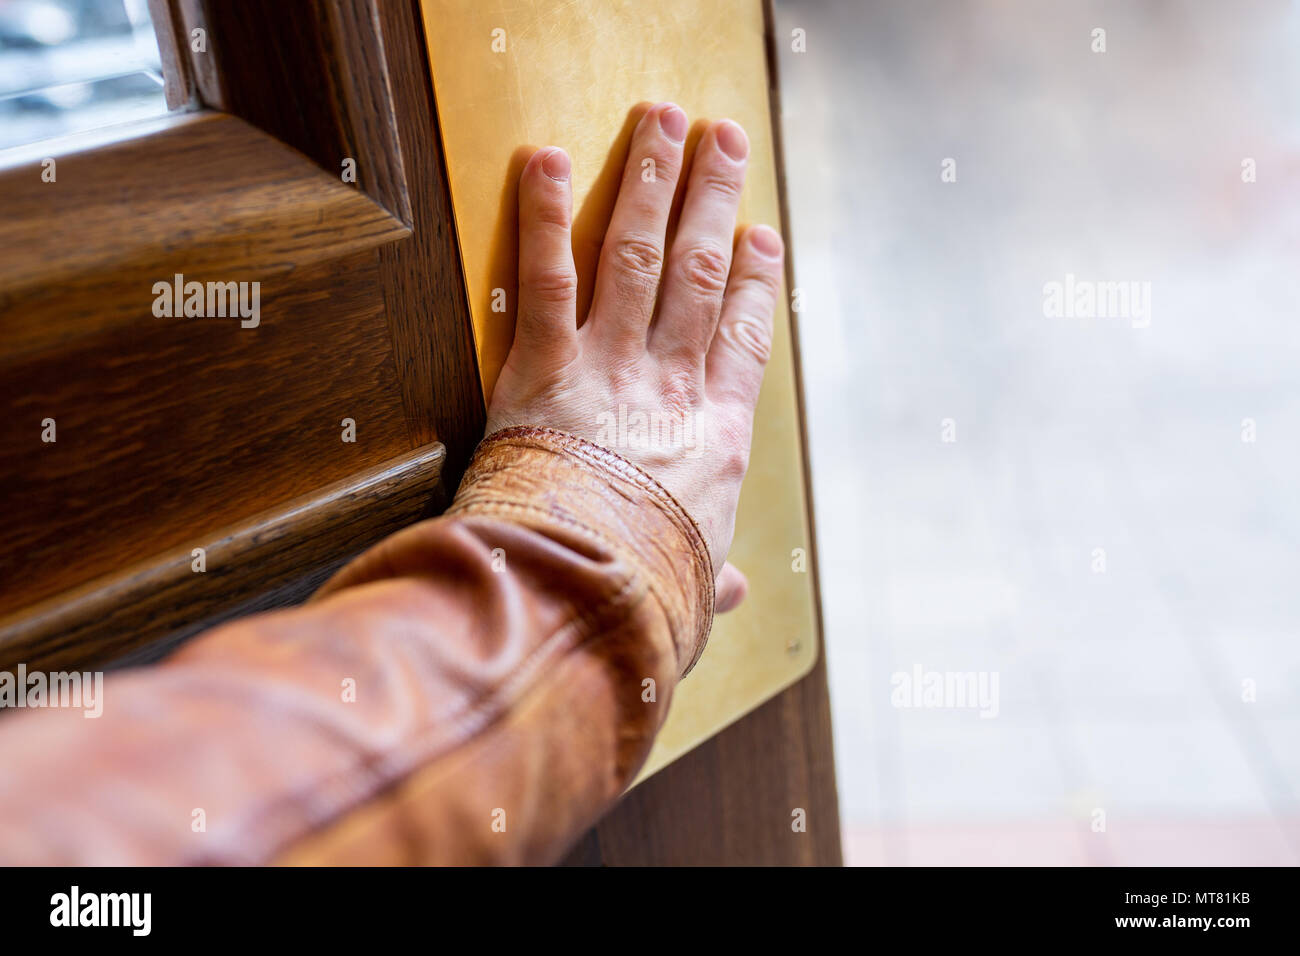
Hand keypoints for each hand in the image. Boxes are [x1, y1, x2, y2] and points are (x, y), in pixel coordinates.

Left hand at [486, 103, 784, 612]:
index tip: (760, 235)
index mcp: (715, 438)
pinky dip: (541, 214)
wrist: (583, 603)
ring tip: (661, 120)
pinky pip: (545, 279)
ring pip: (636, 257)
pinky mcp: (542, 370)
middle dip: (713, 199)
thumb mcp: (690, 590)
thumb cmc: (640, 601)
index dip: (756, 280)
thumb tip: (729, 593)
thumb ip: (709, 578)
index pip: (743, 338)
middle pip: (699, 274)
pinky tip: (545, 158)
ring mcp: (609, 371)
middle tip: (724, 141)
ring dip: (650, 182)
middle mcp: (670, 388)